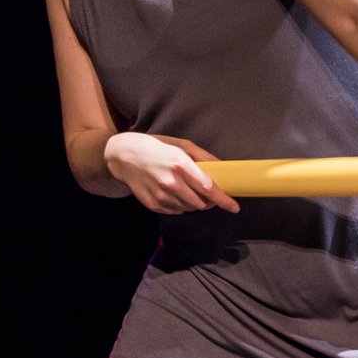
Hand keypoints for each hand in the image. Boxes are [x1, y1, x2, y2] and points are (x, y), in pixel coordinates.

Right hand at [104, 132, 240, 214]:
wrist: (124, 156)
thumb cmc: (157, 147)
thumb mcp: (182, 145)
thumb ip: (204, 157)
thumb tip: (223, 168)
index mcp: (180, 164)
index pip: (208, 188)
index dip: (223, 200)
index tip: (234, 207)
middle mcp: (171, 182)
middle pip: (200, 203)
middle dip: (209, 202)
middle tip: (208, 194)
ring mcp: (160, 195)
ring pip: (189, 209)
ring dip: (195, 203)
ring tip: (188, 189)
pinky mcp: (152, 204)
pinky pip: (176, 211)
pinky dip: (181, 206)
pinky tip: (175, 193)